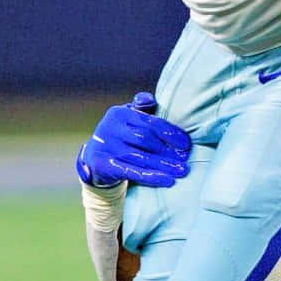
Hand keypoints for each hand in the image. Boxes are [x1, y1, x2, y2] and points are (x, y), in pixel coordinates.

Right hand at [76, 91, 191, 187]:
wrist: (93, 158)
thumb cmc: (120, 135)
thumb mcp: (128, 117)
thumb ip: (141, 107)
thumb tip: (150, 99)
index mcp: (119, 113)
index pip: (150, 122)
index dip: (170, 133)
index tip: (186, 144)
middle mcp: (110, 128)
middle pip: (146, 140)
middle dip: (168, 150)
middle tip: (185, 159)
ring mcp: (106, 147)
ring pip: (141, 158)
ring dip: (164, 165)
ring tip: (182, 171)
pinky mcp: (103, 165)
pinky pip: (132, 172)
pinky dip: (151, 177)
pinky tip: (168, 180)